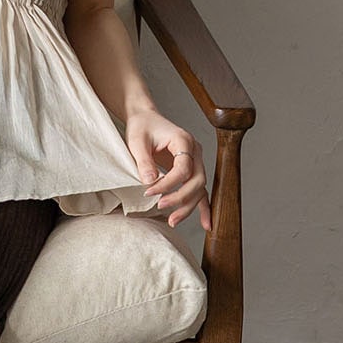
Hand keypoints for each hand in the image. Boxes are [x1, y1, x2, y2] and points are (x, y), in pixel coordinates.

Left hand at [123, 109, 210, 229]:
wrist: (145, 119)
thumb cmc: (142, 127)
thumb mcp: (137, 141)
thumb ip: (143, 161)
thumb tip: (149, 183)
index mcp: (184, 140)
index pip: (183, 168)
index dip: (167, 183)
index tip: (148, 192)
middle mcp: (195, 151)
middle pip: (197, 180)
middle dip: (180, 197)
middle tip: (160, 206)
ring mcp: (195, 161)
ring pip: (199, 188)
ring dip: (188, 206)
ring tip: (172, 221)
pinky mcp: (190, 170)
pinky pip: (200, 190)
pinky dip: (203, 207)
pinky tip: (206, 223)